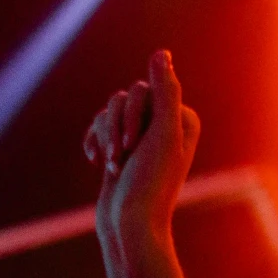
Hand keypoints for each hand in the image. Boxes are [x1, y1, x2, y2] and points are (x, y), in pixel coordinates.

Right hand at [89, 50, 201, 259]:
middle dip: (115, 127)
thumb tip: (161, 53)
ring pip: (109, 110)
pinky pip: (99, 125)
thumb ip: (165, 91)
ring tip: (112, 167)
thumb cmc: (150, 183)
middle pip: (124, 97)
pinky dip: (94, 141)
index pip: (144, 90)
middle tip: (121, 157)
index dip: (132, 114)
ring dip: (104, 137)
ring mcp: (141, 136)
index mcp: (182, 118)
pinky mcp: (121, 148)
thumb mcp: (161, 134)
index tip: (134, 144)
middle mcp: (165, 124)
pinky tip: (94, 161)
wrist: (129, 225)